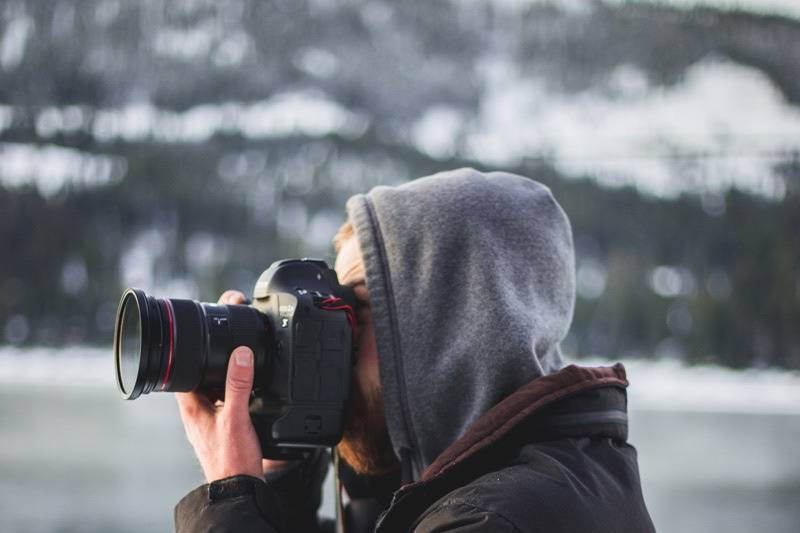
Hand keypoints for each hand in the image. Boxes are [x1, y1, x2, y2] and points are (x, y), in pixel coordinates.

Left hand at [176, 290, 286, 482]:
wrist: (239, 490)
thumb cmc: (231, 461)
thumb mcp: (237, 418)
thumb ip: (238, 385)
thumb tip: (241, 353)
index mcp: (191, 405)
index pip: (182, 368)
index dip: (190, 346)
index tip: (203, 327)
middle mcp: (196, 410)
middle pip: (198, 373)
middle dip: (210, 354)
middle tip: (224, 334)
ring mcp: (208, 418)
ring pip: (212, 385)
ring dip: (223, 369)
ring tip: (238, 353)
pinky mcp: (222, 425)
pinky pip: (224, 397)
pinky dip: (233, 385)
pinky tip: (247, 383)